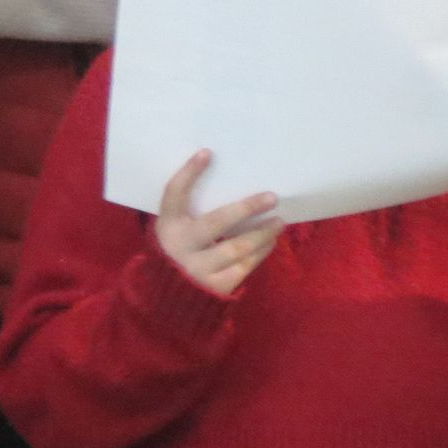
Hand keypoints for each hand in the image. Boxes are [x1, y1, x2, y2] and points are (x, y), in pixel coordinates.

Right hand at [154, 150, 280, 295]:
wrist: (171, 295)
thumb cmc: (181, 249)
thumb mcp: (177, 228)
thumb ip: (193, 211)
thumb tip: (230, 181)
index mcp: (168, 225)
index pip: (174, 193)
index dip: (189, 172)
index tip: (208, 152)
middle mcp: (181, 245)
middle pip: (216, 222)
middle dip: (246, 208)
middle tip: (271, 197)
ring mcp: (198, 267)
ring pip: (237, 247)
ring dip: (262, 233)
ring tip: (279, 221)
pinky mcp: (215, 285)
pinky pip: (244, 266)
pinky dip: (261, 252)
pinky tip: (270, 241)